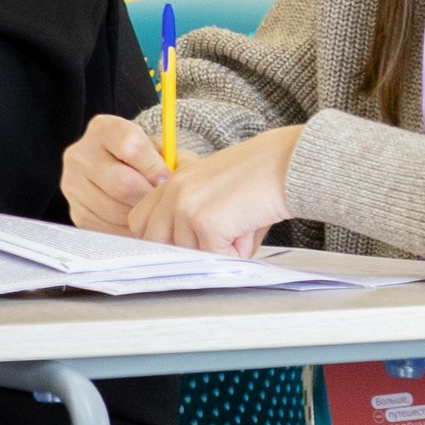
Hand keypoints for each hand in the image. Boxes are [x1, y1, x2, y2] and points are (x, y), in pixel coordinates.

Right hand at [63, 114, 170, 234]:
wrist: (113, 171)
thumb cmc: (142, 160)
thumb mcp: (154, 148)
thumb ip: (169, 158)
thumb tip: (178, 182)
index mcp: (103, 129)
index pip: (131, 146)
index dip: (155, 166)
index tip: (167, 177)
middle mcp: (80, 154)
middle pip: (122, 183)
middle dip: (149, 196)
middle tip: (161, 200)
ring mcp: (73, 184)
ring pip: (116, 210)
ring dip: (140, 216)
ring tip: (150, 211)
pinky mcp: (76, 211)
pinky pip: (108, 228)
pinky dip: (128, 229)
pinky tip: (136, 220)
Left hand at [126, 124, 303, 255]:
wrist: (284, 164)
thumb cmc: (257, 181)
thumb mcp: (213, 196)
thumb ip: (190, 224)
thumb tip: (185, 260)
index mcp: (172, 182)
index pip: (140, 221)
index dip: (160, 240)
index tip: (183, 246)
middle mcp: (172, 191)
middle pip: (155, 242)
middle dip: (183, 252)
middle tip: (215, 242)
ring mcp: (184, 205)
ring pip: (187, 253)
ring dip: (215, 252)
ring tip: (239, 229)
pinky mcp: (203, 221)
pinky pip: (212, 257)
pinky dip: (232, 254)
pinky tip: (246, 231)